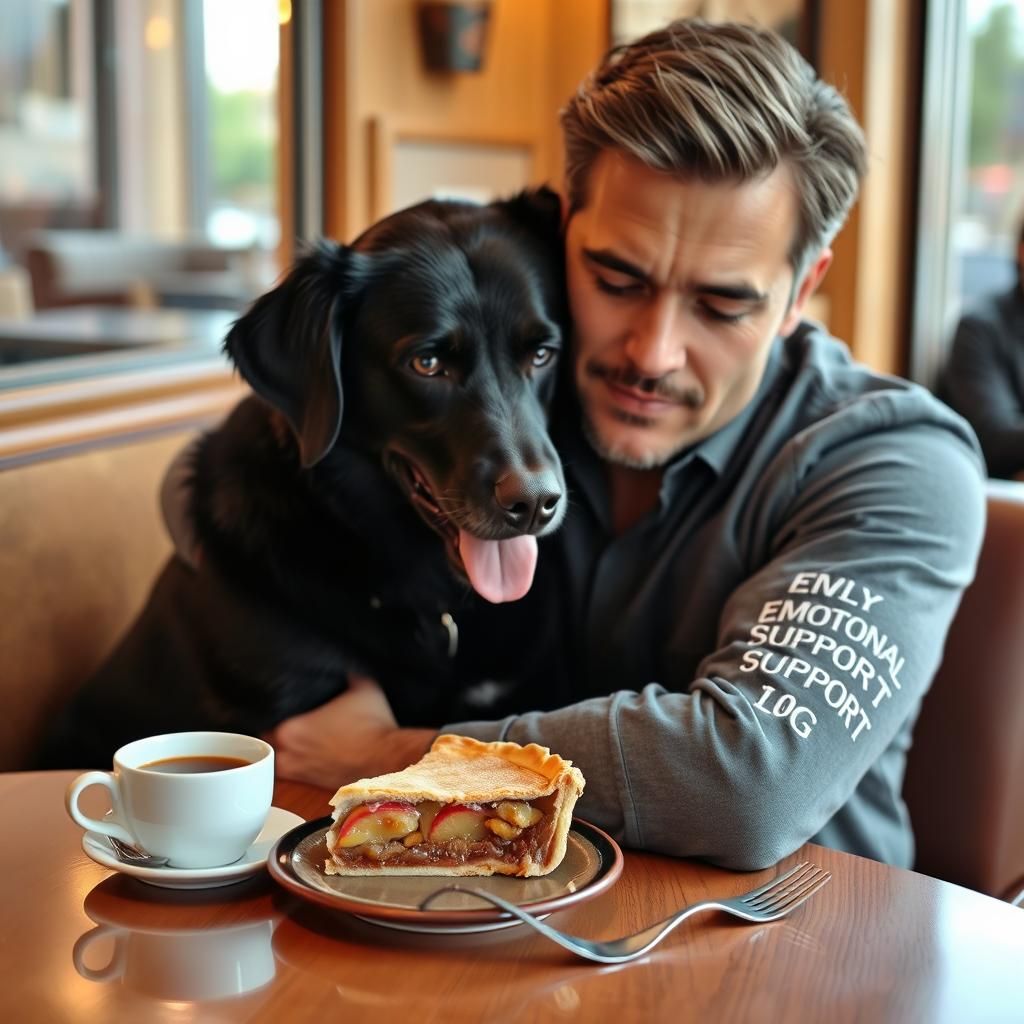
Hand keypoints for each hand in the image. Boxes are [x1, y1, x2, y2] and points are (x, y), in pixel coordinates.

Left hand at [264, 673, 435, 786]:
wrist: (390, 759)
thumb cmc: (374, 724)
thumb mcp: (362, 686)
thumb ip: (346, 671)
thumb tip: (342, 657)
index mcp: (291, 729)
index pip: (262, 718)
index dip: (267, 708)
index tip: (277, 700)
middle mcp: (289, 754)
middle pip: (264, 741)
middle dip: (270, 728)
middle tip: (283, 715)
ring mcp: (299, 772)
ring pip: (274, 760)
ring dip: (278, 748)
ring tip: (290, 734)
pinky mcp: (312, 785)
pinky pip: (291, 773)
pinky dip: (293, 763)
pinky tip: (304, 751)